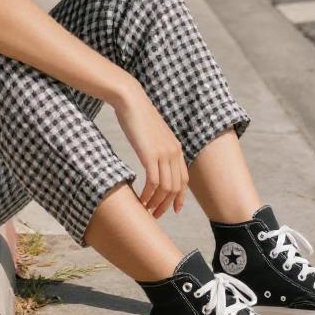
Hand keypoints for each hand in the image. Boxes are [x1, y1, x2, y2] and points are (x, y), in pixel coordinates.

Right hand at [113, 83, 188, 217]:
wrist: (131, 100)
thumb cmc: (137, 115)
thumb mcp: (153, 133)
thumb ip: (157, 146)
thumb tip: (153, 158)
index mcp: (176, 148)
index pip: (184, 179)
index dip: (179, 197)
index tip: (173, 209)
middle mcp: (174, 152)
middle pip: (176, 187)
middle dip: (166, 205)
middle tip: (155, 214)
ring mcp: (163, 153)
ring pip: (166, 188)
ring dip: (156, 203)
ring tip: (146, 209)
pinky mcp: (150, 154)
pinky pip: (153, 182)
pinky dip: (148, 195)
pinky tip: (141, 199)